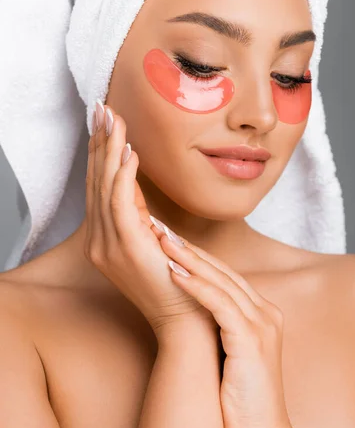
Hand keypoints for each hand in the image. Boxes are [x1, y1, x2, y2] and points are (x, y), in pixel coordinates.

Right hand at [84, 102, 216, 338]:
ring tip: (113, 120)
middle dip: (98, 142)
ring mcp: (108, 247)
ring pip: (104, 187)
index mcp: (105, 238)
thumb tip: (136, 179)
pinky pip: (120, 204)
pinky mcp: (127, 248)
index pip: (99, 185)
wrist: (185, 319)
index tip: (103, 121)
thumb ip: (141, 211)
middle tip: (101, 108)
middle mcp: (99, 241)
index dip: (99, 151)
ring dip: (108, 150)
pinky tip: (129, 152)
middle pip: (96, 181)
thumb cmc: (177, 277)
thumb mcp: (153, 238)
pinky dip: (123, 176)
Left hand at [157, 233, 302, 427]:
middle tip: (162, 228)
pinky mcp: (251, 340)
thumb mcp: (230, 351)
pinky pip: (220, 304)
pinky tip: (175, 273)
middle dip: (190, 248)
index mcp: (262, 312)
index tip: (170, 239)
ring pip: (221, 281)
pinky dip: (197, 287)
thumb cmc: (240, 397)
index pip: (226, 274)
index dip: (197, 255)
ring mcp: (261, 324)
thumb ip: (220, 324)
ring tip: (162, 242)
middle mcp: (266, 312)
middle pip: (223, 271)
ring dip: (189, 259)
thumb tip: (190, 304)